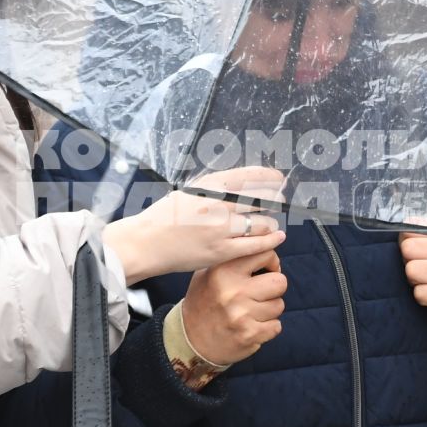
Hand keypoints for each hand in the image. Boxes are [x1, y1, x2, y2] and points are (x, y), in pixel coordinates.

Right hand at [103, 166, 285, 283]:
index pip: (249, 176)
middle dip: (274, 198)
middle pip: (260, 198)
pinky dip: (270, 239)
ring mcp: (221, 229)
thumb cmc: (165, 216)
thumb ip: (215, 187)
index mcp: (209, 186)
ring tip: (271, 221)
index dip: (268, 176)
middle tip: (280, 198)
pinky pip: (256, 245)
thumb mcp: (190, 191)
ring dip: (271, 221)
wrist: (146, 243)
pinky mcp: (222, 251)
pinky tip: (277, 236)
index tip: (278, 177)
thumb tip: (243, 182)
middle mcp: (217, 205)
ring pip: (262, 222)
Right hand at [181, 249, 286, 363]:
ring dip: (269, 310)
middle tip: (260, 294)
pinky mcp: (249, 334)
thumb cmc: (204, 302)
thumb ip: (234, 258)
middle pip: (280, 282)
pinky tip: (251, 326)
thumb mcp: (208, 272)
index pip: (265, 253)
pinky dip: (268, 328)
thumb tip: (266, 244)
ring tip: (251, 311)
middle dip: (274, 288)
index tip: (267, 270)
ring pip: (279, 305)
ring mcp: (242, 314)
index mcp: (223, 270)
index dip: (271, 262)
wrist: (190, 339)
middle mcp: (233, 291)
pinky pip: (276, 327)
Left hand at [398, 229, 426, 332]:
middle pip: (408, 249)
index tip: (421, 254)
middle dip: (410, 262)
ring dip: (415, 282)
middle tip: (424, 270)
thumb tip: (408, 222)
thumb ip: (425, 231)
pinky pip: (420, 293)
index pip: (413, 228)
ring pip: (411, 271)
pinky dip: (422, 298)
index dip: (409, 243)